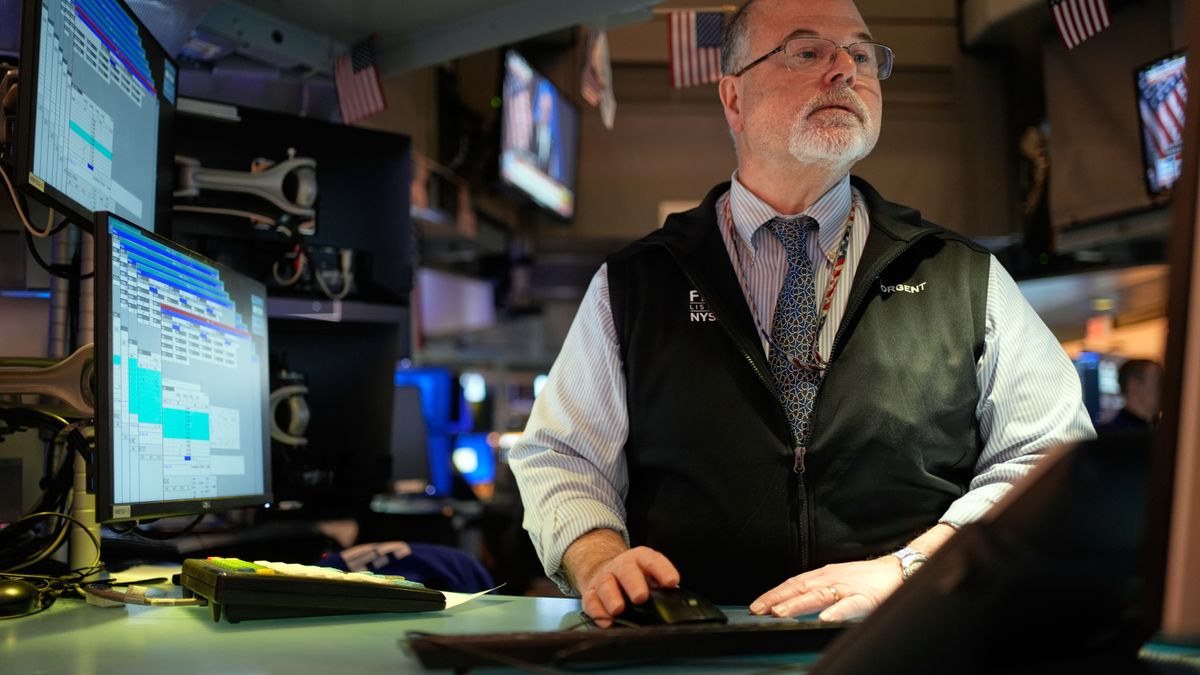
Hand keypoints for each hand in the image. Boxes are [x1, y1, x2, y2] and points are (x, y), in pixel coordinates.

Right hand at [574, 545, 680, 624]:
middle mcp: (622, 566)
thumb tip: (675, 604)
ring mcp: (605, 578)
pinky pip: (592, 601)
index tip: (672, 582)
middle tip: (641, 597)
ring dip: (612, 597)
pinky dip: (598, 612)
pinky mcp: (591, 592)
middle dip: (634, 584)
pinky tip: (606, 621)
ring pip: (606, 584)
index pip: (652, 561)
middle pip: (626, 571)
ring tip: (619, 609)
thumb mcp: (650, 574)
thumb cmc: (634, 576)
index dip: (663, 570)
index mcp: (641, 559)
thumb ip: (661, 587)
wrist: (606, 569)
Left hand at [748, 557, 902, 621]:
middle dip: (776, 599)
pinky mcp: (866, 598)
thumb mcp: (836, 582)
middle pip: (799, 588)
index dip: (773, 594)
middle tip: (758, 610)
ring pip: (818, 596)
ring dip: (798, 604)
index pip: (792, 584)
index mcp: (823, 576)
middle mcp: (831, 579)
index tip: (756, 605)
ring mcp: (848, 588)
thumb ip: (816, 592)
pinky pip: (850, 605)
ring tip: (781, 613)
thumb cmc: (865, 580)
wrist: (898, 570)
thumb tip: (792, 604)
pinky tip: (824, 618)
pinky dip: (836, 611)